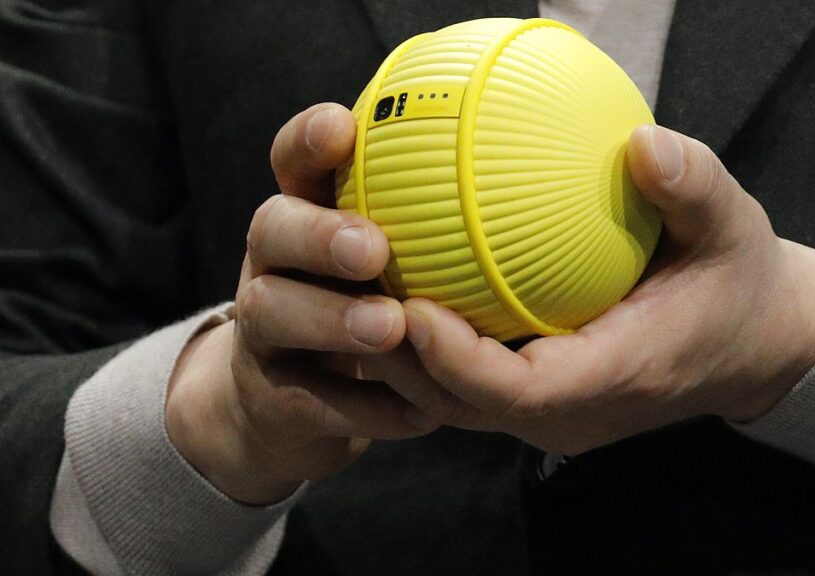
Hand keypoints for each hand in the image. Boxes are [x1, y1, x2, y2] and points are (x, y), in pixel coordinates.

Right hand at [166, 104, 436, 503]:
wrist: (288, 408)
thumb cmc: (362, 310)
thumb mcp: (382, 260)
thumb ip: (426, 223)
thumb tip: (523, 174)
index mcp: (305, 219)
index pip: (293, 162)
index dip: (308, 141)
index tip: (344, 126)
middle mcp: (271, 265)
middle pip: (268, 229)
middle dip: (316, 234)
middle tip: (372, 248)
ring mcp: (262, 331)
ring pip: (269, 312)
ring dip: (331, 319)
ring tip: (392, 327)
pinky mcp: (272, 396)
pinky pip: (310, 399)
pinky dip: (366, 406)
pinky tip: (421, 414)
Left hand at [395, 125, 814, 455]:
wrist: (754, 343)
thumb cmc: (739, 282)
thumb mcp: (732, 226)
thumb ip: (693, 188)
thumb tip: (643, 143)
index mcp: (617, 378)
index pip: (521, 392)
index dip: (456, 360)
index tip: (408, 305)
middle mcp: (575, 414)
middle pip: (464, 406)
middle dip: (402, 360)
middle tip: (354, 291)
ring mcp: (555, 417)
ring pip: (455, 405)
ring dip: (403, 358)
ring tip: (357, 294)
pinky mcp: (543, 405)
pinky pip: (471, 388)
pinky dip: (429, 352)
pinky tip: (399, 295)